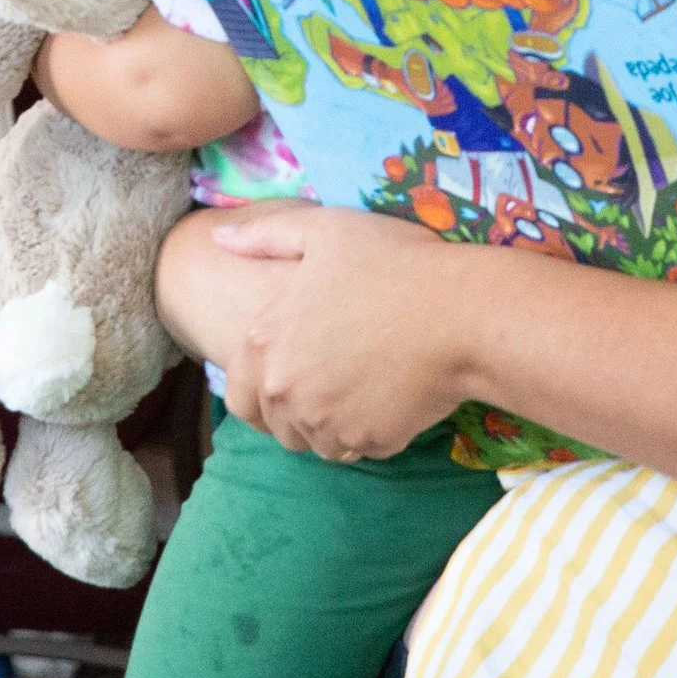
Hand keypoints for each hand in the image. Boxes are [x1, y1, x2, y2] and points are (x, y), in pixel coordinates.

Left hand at [208, 202, 469, 462]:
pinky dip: (373, 430)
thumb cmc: (392, 262)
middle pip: (279, 425)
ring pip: (319, 442)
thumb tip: (218, 239)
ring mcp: (325, 423)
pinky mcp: (368, 442)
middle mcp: (285, 391)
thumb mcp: (324, 230)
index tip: (294, 374)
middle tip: (340, 373)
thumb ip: (265, 237)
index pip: (238, 395)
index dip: (261, 389)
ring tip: (368, 380)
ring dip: (335, 423)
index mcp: (265, 343)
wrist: (458, 310)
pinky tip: (394, 392)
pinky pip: (362, 446)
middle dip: (301, 408)